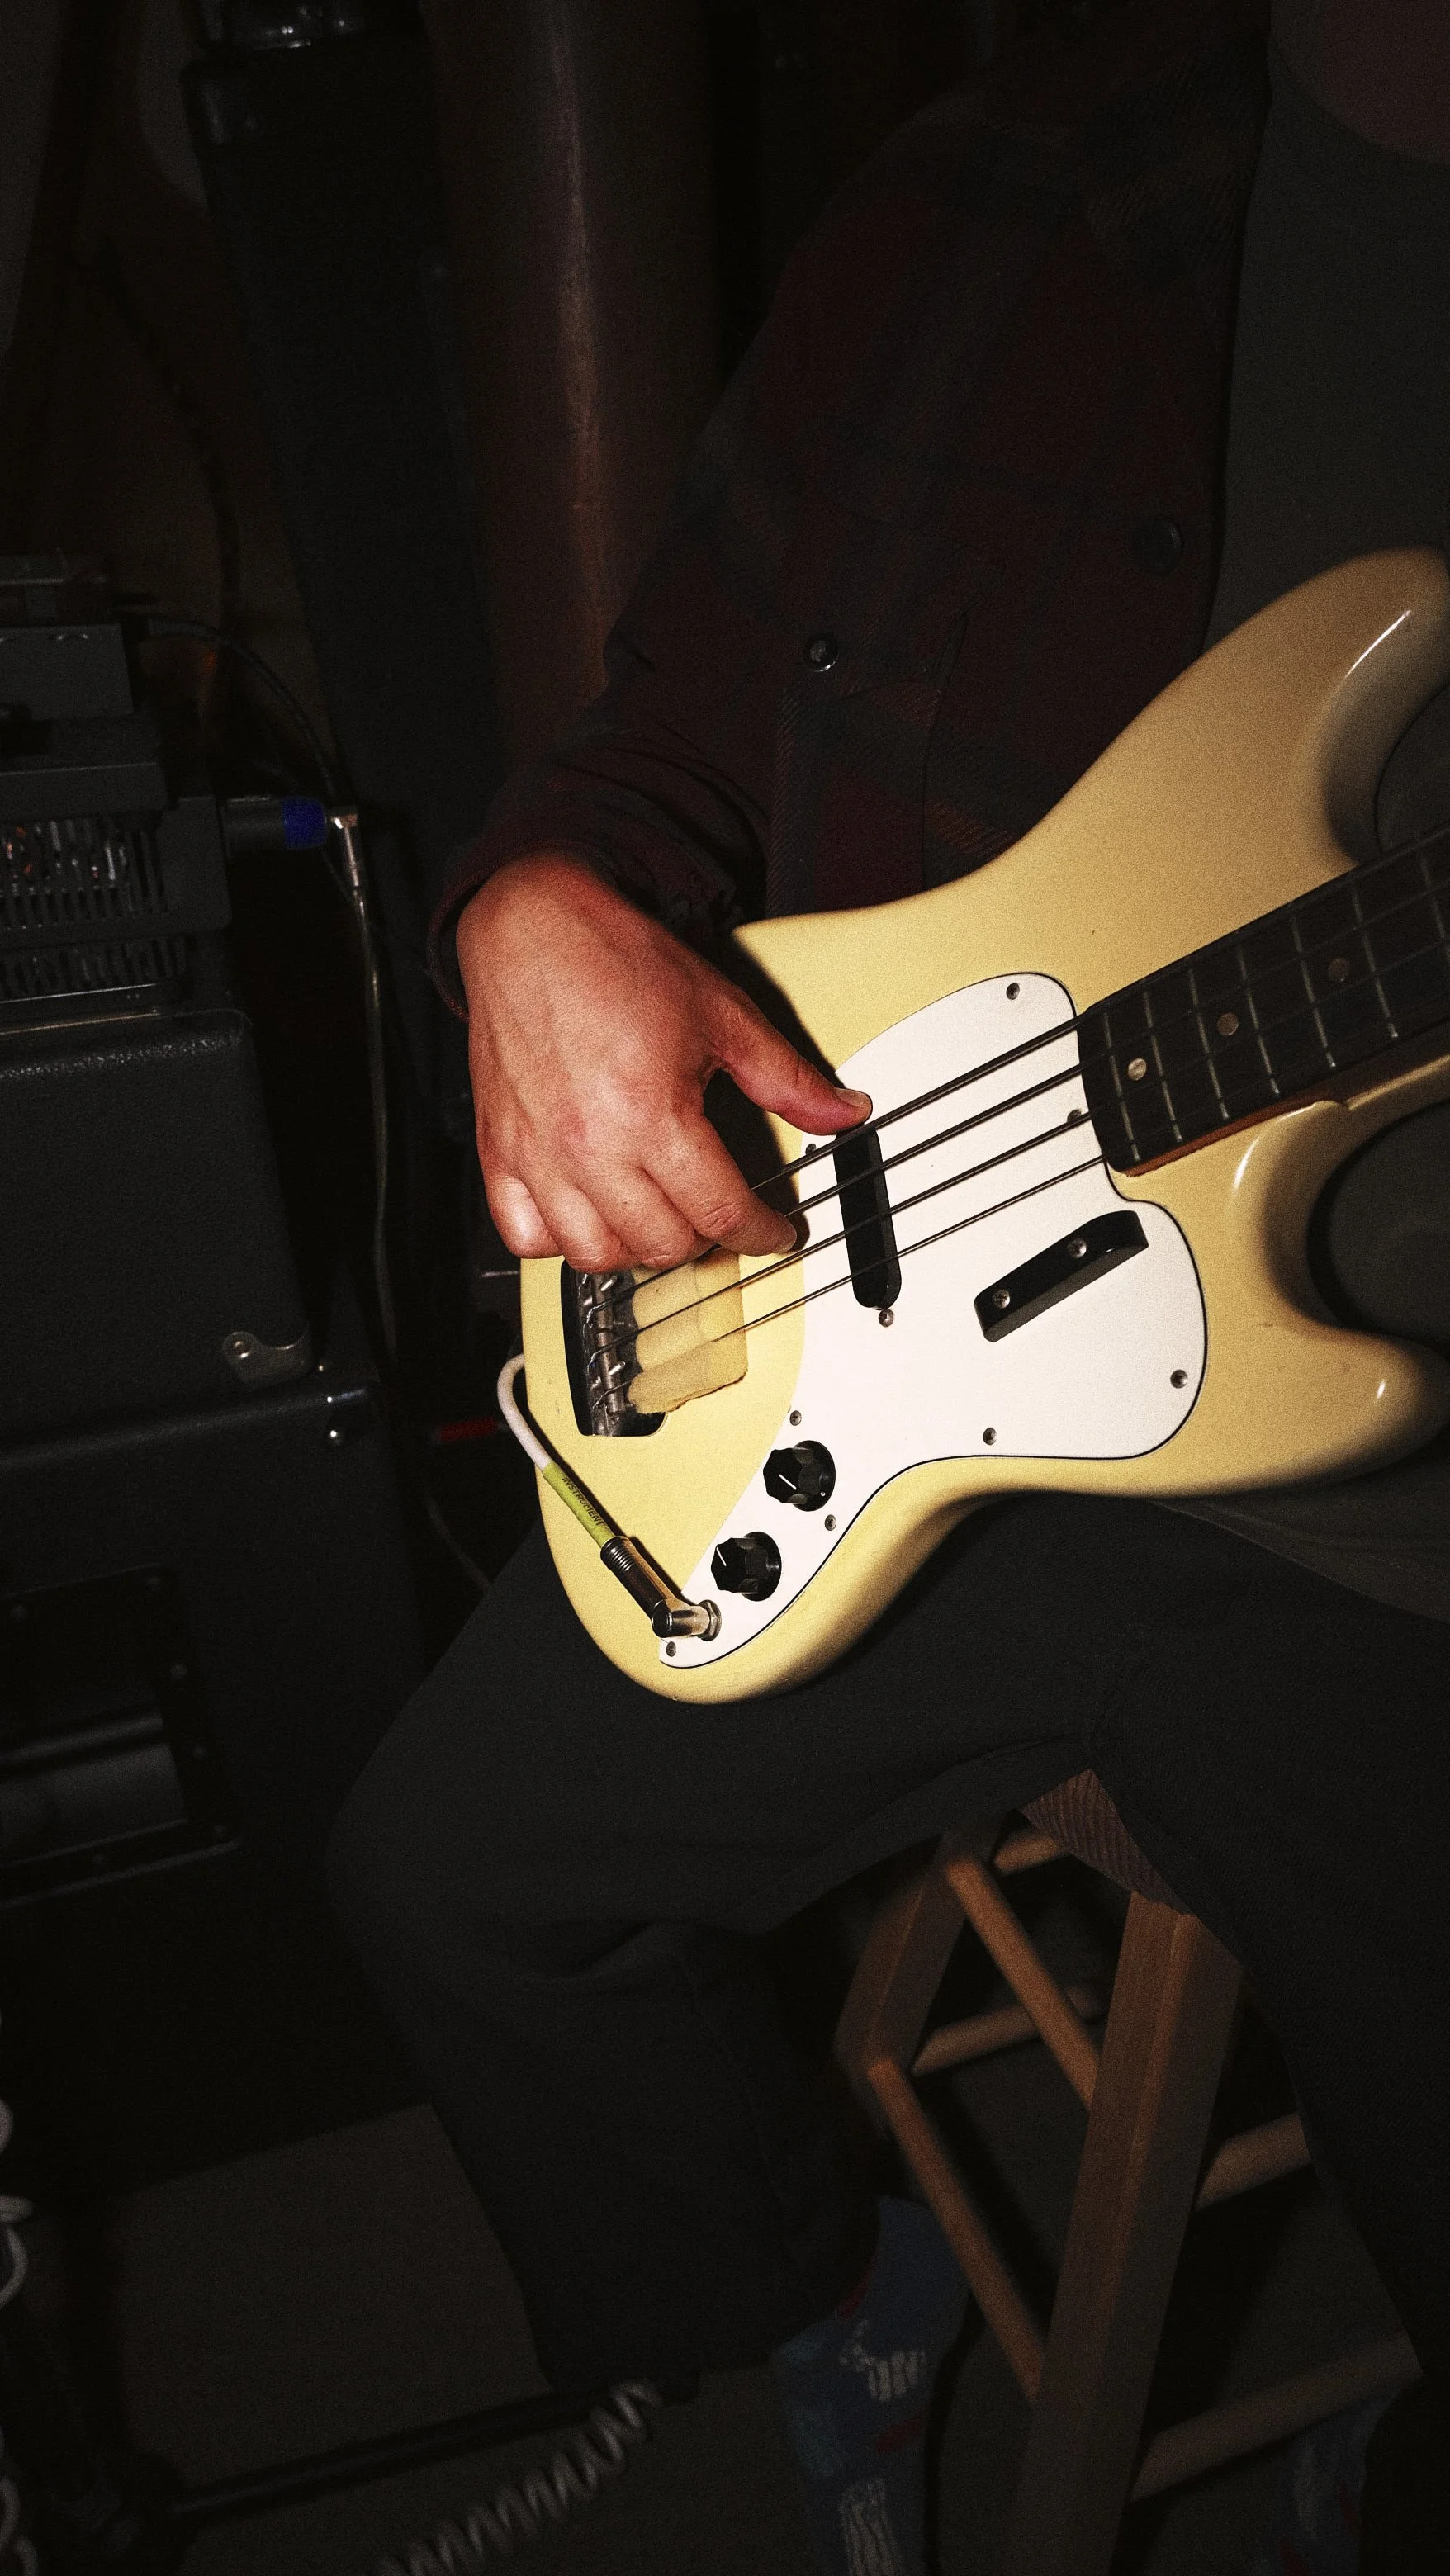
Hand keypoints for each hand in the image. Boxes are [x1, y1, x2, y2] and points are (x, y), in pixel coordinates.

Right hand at [457, 853, 870, 1270]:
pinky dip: (560, 1242)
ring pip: (595, 1254)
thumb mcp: (722, 1014)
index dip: (762, 1232)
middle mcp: (589, 1145)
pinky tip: (589, 1216)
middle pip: (662, 1244)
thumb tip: (842, 1113)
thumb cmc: (617, 962)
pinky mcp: (499, 1151)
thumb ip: (786, 1077)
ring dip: (637, 1249)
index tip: (774, 1231)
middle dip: (705, 1238)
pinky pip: (525, 1235)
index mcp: (649, 1113)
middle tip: (718, 1214)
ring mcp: (538, 1155)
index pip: (720, 1210)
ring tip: (659, 1219)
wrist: (532, 928)